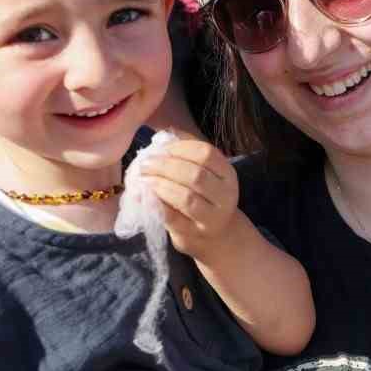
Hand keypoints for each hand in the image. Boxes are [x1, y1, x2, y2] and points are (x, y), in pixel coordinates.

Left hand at [143, 139, 238, 260]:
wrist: (219, 237)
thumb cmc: (206, 199)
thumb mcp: (205, 174)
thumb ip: (188, 152)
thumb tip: (163, 133)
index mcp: (227, 174)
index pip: (206, 153)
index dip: (180, 148)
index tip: (159, 149)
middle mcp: (225, 195)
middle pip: (196, 175)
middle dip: (165, 166)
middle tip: (144, 164)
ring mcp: (212, 217)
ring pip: (186, 197)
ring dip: (160, 185)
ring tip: (143, 179)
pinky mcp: (195, 234)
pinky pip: (173, 218)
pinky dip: (157, 205)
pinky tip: (145, 197)